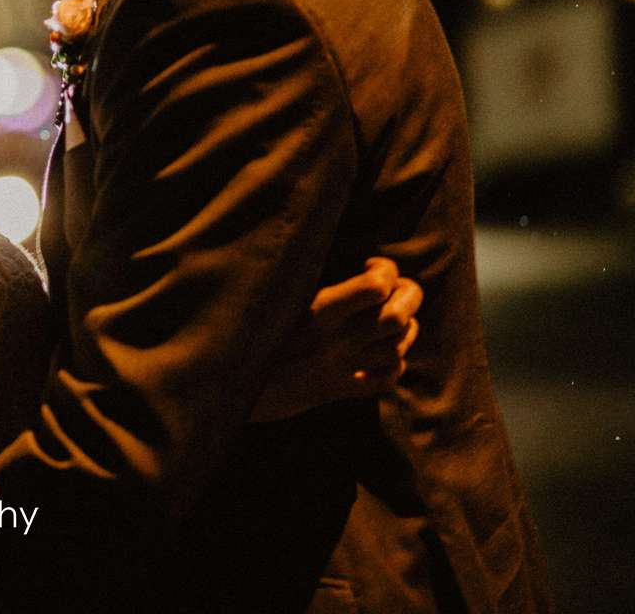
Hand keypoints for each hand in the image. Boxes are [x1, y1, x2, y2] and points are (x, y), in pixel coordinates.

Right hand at [250, 256, 421, 422]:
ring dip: (406, 329)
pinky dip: (394, 364)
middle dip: (409, 296)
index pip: (377, 286)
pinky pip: (386, 379)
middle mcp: (335, 340)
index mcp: (317, 311)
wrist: (226, 386)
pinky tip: (382, 353)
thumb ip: (300, 278)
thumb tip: (318, 243)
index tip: (370, 265)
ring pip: (398, 347)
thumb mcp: (269, 297)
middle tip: (399, 288)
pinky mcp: (337, 391)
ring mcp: (339, 368)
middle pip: (398, 316)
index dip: (385, 270)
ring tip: (394, 317)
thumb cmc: (242, 330)